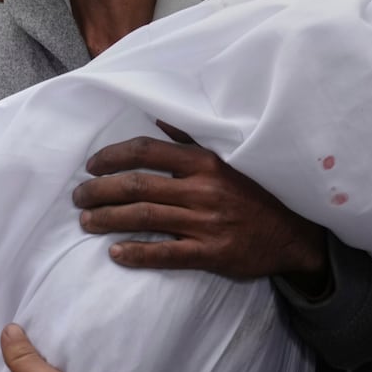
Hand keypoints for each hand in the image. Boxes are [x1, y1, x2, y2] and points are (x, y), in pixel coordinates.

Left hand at [73, 121, 328, 288]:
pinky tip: (115, 253)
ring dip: (108, 219)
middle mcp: (202, 189)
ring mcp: (206, 222)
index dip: (113, 157)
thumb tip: (158, 119)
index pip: (147, 152)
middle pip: (137, 185)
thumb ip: (191, 143)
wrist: (294, 236)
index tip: (92, 165)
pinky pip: (166, 253)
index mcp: (204, 163)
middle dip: (100, 190)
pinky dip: (137, 253)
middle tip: (78, 197)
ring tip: (86, 221)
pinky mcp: (211, 253)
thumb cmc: (254, 197)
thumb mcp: (228, 162)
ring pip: (145, 217)